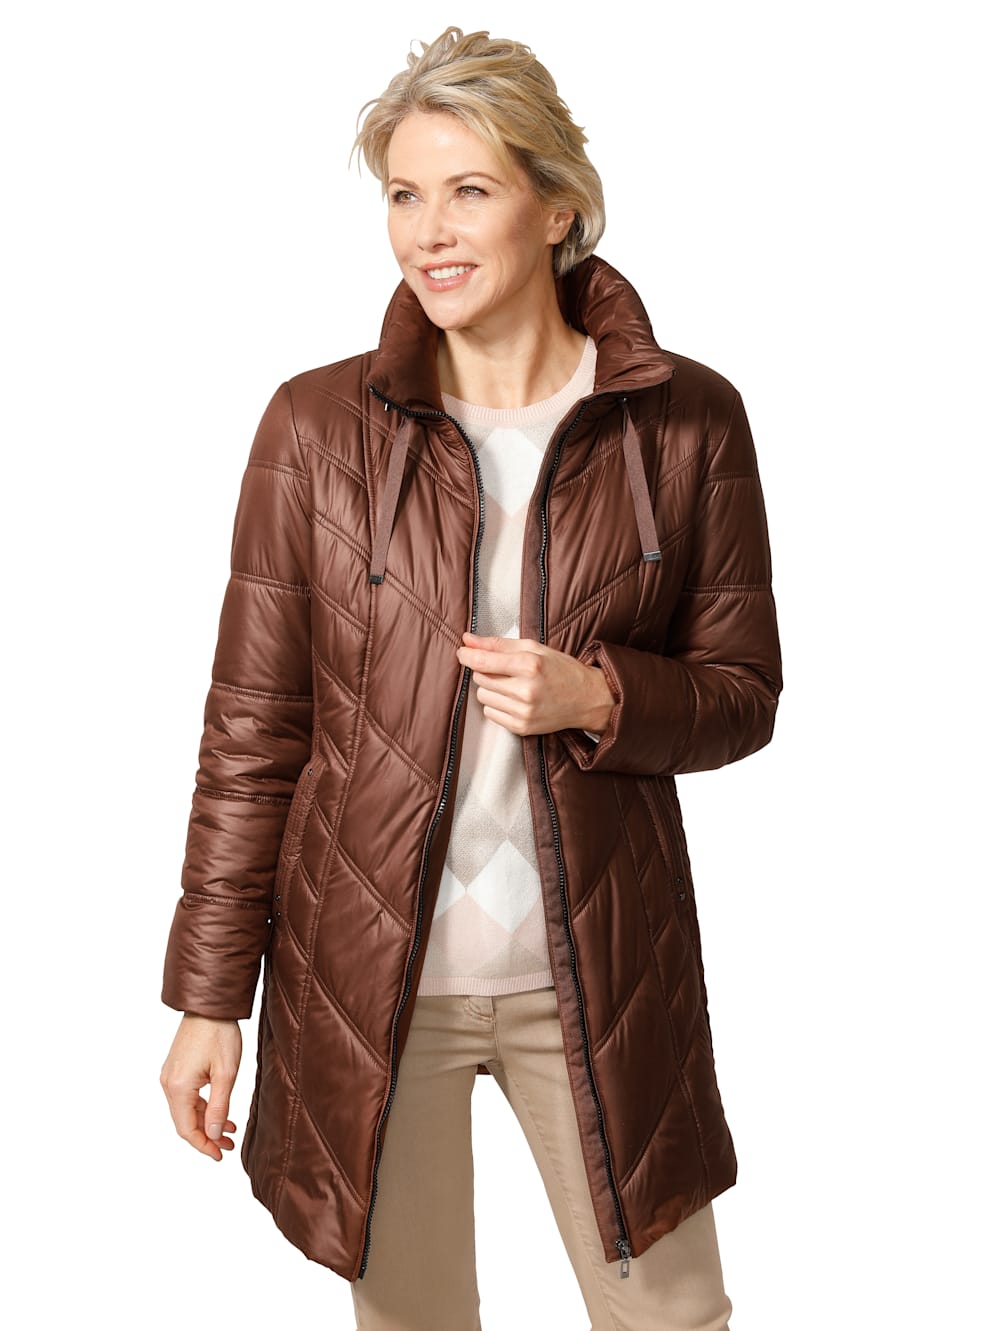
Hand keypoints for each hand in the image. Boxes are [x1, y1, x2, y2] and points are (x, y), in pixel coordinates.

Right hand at [160, 1014, 241, 1160]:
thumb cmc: (219, 1034)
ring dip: (206, 1122)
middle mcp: (168, 1084)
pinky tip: (220, 1111)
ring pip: (186, 1110)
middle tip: (229, 1145)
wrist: (210, 1006)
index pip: (186, 1129)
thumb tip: (212, 1136)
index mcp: (178, 1087)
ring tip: (230, 1130)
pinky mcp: (176, 1069)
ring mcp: (170, 1076)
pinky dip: (202, 1107)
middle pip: (184, 1122)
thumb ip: (218, 1107)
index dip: (203, 1146)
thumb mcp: (226, 1074)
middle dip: (206, 1136)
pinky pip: (187, 1097)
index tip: (220, 1155)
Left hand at [456, 632, 614, 736]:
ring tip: (512, 685)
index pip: (483, 662)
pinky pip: (490, 714)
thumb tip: (467, 640)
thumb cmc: (561, 670)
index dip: (467, 656)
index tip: (463, 652)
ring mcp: (524, 712)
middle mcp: (526, 690)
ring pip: (483, 697)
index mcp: (530, 665)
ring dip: (491, 689)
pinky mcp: (522, 728)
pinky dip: (497, 705)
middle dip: (486, 671)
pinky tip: (515, 700)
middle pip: (480, 679)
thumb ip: (497, 644)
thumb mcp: (533, 648)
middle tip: (504, 669)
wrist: (587, 699)